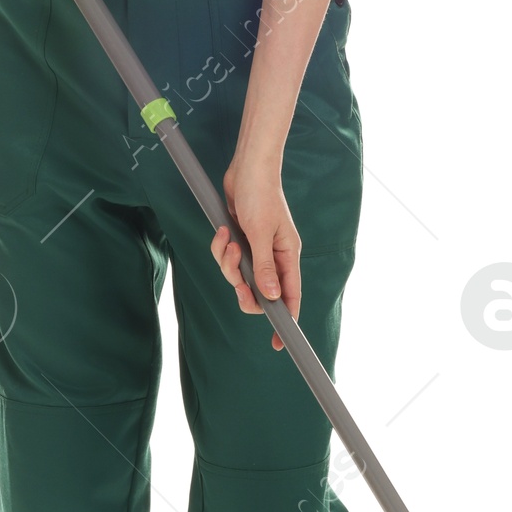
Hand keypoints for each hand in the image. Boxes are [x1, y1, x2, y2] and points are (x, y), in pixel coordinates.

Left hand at [209, 158, 300, 348]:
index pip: (290, 297)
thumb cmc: (260, 195)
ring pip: (238, 276)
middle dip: (242, 287)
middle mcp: (273, 257)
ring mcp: (256, 250)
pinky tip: (223, 232)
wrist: (247, 168)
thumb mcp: (262, 232)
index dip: (286, 321)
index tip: (279, 342)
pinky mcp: (240, 242)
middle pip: (259, 292)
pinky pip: (227, 259)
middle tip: (236, 276)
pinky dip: (220, 249)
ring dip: (227, 262)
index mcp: (287, 257)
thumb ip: (264, 266)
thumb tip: (270, 297)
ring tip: (228, 239)